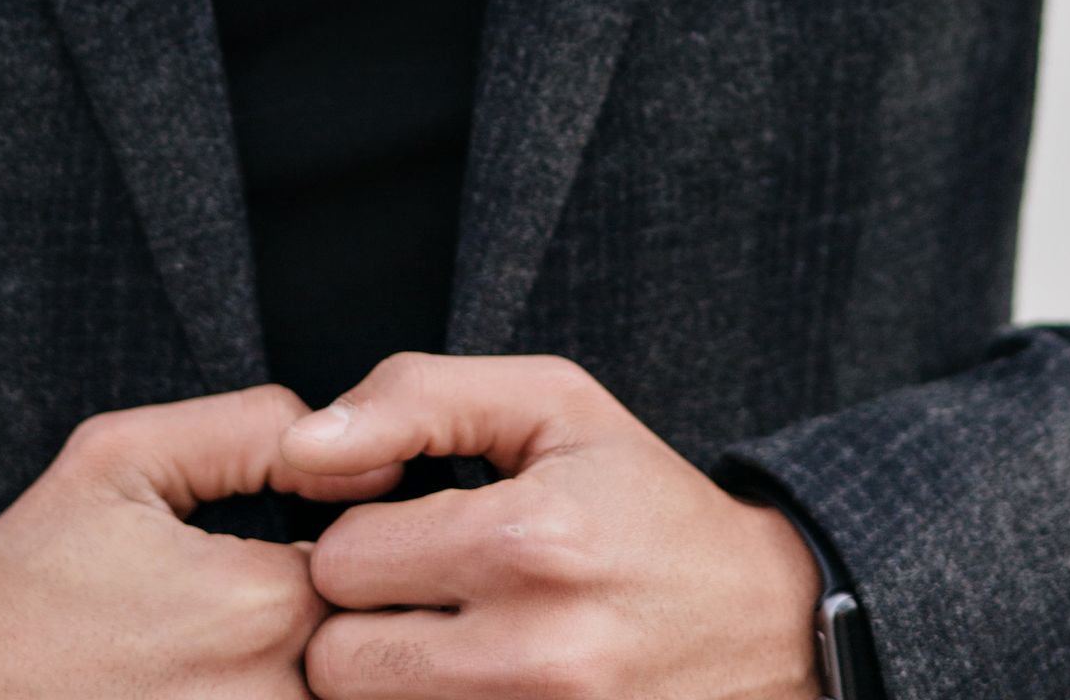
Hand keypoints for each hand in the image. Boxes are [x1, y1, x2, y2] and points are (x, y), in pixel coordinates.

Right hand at [0, 382, 356, 699]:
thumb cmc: (27, 578)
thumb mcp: (125, 456)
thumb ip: (252, 431)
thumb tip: (369, 453)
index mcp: (260, 606)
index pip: (379, 563)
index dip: (360, 540)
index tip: (317, 536)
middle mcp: (269, 699)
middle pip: (376, 650)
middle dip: (354, 615)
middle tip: (269, 597)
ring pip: (341, 698)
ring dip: (318, 670)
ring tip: (238, 644)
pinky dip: (276, 694)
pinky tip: (219, 677)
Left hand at [280, 352, 822, 699]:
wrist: (767, 627)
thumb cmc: (643, 502)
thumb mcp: (550, 405)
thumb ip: (417, 398)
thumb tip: (302, 448)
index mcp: (529, 540)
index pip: (340, 560)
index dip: (360, 537)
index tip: (406, 532)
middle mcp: (536, 652)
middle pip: (337, 663)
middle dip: (357, 622)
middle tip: (415, 597)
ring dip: (389, 680)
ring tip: (440, 640)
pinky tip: (469, 681)